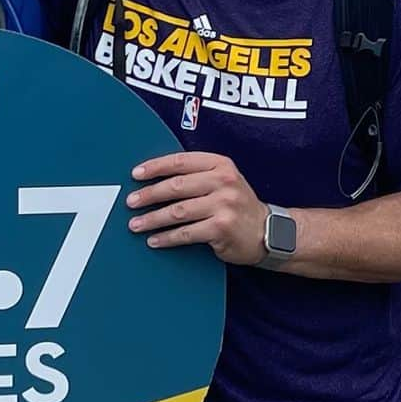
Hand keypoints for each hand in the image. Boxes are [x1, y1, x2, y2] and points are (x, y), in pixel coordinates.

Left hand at [126, 151, 267, 263]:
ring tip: (136, 224)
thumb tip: (155, 179)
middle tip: (131, 201)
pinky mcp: (222, 228)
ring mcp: (224, 205)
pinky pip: (186, 233)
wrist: (269, 232)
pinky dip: (167, 238)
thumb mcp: (224, 180)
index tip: (136, 174)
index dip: (155, 167)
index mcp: (221, 165)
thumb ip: (196, 175)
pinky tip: (154, 240)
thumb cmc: (238, 205)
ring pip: (177, 211)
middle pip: (176, 186)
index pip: (181, 161)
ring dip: (152, 219)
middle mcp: (224, 182)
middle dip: (149, 195)